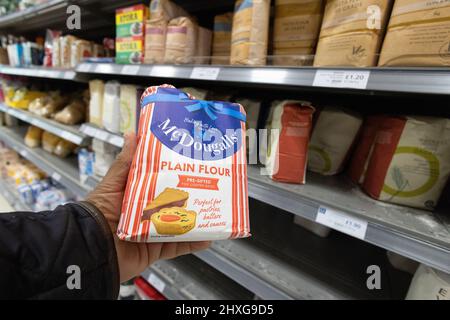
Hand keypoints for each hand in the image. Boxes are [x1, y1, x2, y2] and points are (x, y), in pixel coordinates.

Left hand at [87, 133, 209, 282]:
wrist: (92, 247)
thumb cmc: (99, 212)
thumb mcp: (114, 183)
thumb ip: (126, 162)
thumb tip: (132, 134)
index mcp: (138, 194)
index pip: (161, 182)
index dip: (176, 174)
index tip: (193, 164)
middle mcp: (147, 212)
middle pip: (174, 203)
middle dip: (192, 196)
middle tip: (211, 186)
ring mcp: (153, 231)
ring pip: (180, 224)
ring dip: (197, 219)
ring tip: (215, 209)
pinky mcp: (156, 249)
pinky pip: (178, 246)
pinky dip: (194, 242)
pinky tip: (209, 236)